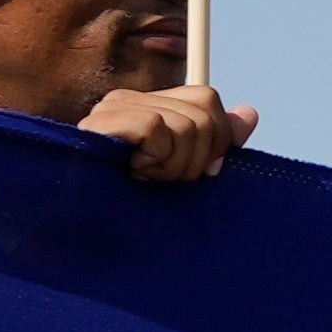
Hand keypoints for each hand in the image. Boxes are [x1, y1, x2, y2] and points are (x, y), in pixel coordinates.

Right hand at [88, 82, 256, 192]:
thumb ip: (215, 143)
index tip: (204, 172)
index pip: (207, 98)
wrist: (81, 234)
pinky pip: (157, 127)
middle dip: (197, 159)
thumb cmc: (131, 208)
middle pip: (204, 110)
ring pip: (187, 124)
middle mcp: (128, 100)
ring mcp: (112, 108)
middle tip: (165, 178)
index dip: (219, 138)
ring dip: (174, 167)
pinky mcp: (102, 123)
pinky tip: (133, 174)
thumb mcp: (184, 173)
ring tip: (145, 180)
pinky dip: (156, 160)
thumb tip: (249, 113)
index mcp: (148, 106)